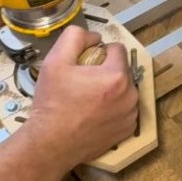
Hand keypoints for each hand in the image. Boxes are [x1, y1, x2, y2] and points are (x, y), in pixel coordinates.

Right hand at [21, 26, 138, 172]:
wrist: (50, 144)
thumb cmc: (52, 104)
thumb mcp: (55, 61)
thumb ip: (75, 37)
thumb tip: (94, 37)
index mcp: (116, 76)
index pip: (118, 49)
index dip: (100, 52)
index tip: (85, 64)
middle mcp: (130, 95)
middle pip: (122, 70)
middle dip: (106, 71)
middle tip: (83, 83)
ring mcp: (131, 115)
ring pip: (125, 90)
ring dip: (112, 90)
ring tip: (88, 100)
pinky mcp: (128, 130)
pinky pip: (125, 109)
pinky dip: (114, 108)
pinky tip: (94, 114)